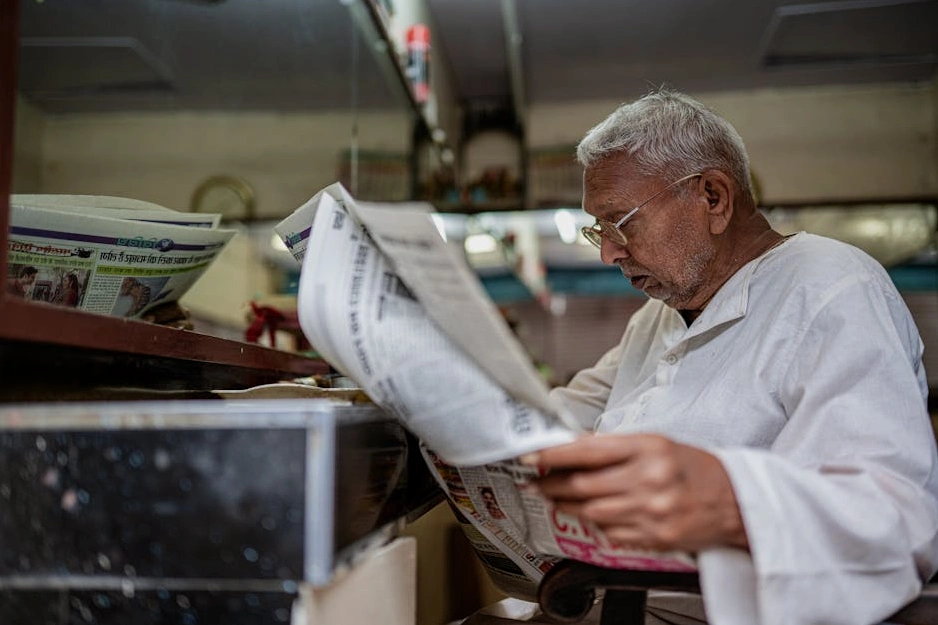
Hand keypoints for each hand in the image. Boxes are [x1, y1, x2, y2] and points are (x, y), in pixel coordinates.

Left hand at [526, 433, 747, 552]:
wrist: (735, 501)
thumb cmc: (694, 469)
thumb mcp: (657, 444)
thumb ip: (615, 447)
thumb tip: (573, 448)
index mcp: (649, 448)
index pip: (589, 450)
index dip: (555, 455)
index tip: (533, 457)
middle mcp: (649, 479)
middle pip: (584, 485)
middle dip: (552, 485)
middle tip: (536, 482)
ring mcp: (652, 512)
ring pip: (591, 512)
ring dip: (567, 506)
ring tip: (556, 498)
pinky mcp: (654, 538)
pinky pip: (609, 534)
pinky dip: (596, 525)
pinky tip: (594, 516)